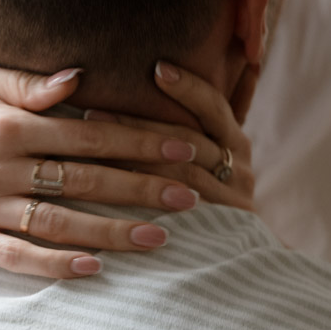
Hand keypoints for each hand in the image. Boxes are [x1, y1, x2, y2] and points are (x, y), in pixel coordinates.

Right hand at [0, 60, 204, 277]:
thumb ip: (27, 84)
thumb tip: (79, 79)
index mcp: (10, 125)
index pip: (92, 134)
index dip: (142, 142)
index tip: (187, 150)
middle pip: (85, 178)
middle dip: (144, 187)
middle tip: (194, 198)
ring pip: (57, 220)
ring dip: (111, 231)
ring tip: (159, 239)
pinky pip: (14, 255)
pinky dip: (54, 263)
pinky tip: (93, 269)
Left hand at [86, 61, 256, 211]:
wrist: (233, 260)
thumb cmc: (209, 201)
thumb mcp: (209, 161)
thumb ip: (195, 126)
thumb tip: (172, 74)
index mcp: (236, 144)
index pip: (213, 108)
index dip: (189, 88)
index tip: (158, 68)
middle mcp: (239, 168)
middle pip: (188, 139)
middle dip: (139, 123)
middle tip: (94, 110)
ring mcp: (231, 200)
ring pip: (181, 172)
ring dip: (134, 156)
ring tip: (92, 144)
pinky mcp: (218, 228)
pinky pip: (177, 210)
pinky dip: (143, 194)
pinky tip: (111, 185)